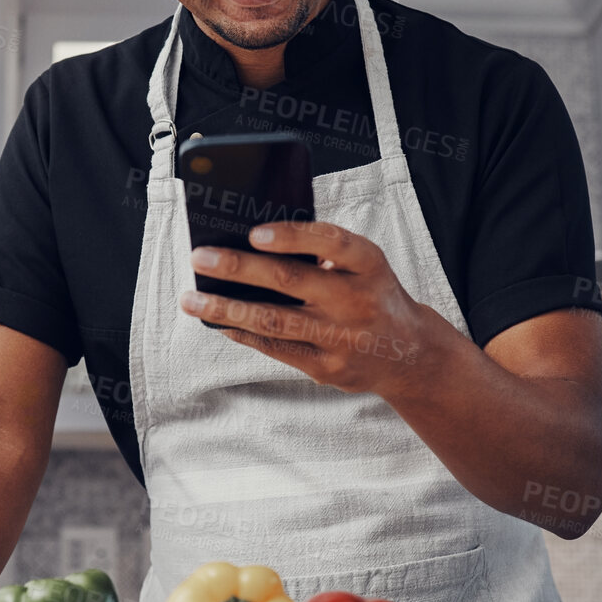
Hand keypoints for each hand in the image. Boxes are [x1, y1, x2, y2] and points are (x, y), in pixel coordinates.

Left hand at [181, 220, 450, 396]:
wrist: (410, 354)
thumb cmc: (372, 295)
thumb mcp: (364, 265)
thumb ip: (323, 252)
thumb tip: (253, 243)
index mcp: (368, 264)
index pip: (332, 242)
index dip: (292, 237)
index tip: (254, 233)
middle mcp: (357, 300)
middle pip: (290, 281)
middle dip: (238, 268)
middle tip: (200, 258)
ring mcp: (341, 338)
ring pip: (273, 321)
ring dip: (226, 308)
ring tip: (191, 299)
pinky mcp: (326, 368)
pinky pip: (276, 348)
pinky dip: (243, 333)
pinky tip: (218, 322)